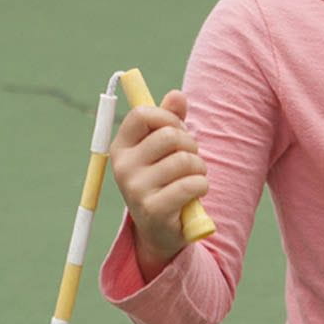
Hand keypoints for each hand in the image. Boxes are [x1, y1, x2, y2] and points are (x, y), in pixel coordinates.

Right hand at [109, 89, 207, 280]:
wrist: (161, 229)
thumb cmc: (165, 179)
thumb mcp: (165, 148)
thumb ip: (171, 119)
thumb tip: (176, 94)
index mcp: (121, 147)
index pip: (143, 114)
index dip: (168, 117)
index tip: (177, 129)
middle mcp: (122, 167)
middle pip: (169, 136)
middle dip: (190, 145)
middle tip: (189, 160)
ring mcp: (135, 190)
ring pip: (184, 160)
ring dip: (199, 168)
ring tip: (192, 178)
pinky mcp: (153, 210)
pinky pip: (191, 184)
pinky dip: (201, 186)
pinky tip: (194, 194)